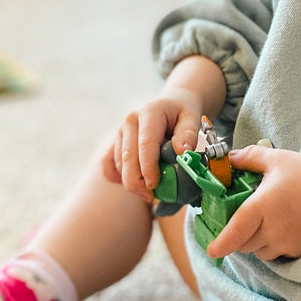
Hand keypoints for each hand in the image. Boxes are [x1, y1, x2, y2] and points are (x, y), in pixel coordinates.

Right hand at [101, 87, 203, 201]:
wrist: (171, 103)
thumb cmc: (183, 113)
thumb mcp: (192, 118)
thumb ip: (188, 134)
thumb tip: (182, 151)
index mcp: (149, 113)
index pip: (145, 144)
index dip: (148, 167)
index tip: (154, 185)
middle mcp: (130, 122)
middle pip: (128, 158)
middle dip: (138, 182)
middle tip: (153, 197)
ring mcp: (120, 132)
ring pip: (119, 166)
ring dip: (133, 182)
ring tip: (152, 191)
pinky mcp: (115, 142)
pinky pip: (108, 165)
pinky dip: (119, 178)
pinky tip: (136, 182)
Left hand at [209, 145, 300, 261]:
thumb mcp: (277, 159)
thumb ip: (249, 158)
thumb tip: (230, 159)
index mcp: (260, 206)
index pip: (234, 232)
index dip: (220, 244)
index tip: (211, 250)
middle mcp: (270, 229)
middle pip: (243, 244)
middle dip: (238, 237)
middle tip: (241, 222)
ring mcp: (285, 243)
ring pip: (258, 252)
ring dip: (254, 243)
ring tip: (262, 224)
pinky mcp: (299, 250)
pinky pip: (276, 254)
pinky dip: (272, 246)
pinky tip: (279, 230)